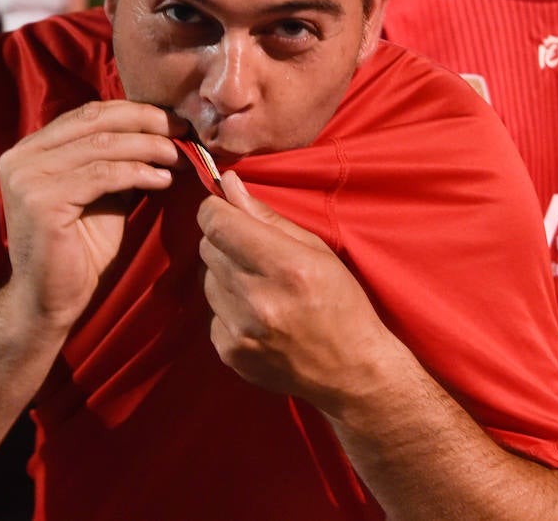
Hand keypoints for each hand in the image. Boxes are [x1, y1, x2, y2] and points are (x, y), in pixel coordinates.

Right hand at [0, 100, 186, 329]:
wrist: (49, 300)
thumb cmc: (80, 249)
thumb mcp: (102, 193)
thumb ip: (117, 161)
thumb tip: (162, 131)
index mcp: (31, 149)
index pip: (89, 114)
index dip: (135, 112)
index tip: (175, 120)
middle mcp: (20, 157)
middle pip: (96, 122)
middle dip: (147, 122)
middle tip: (184, 130)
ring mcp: (27, 177)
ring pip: (102, 146)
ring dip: (150, 148)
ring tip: (181, 156)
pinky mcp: (41, 201)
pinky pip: (102, 175)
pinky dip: (138, 173)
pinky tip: (164, 180)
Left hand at [198, 172, 400, 414]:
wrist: (351, 373)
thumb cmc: (342, 304)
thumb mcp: (317, 251)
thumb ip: (269, 217)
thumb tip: (229, 185)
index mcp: (286, 266)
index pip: (218, 224)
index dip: (213, 208)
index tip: (221, 206)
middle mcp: (257, 299)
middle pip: (208, 248)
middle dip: (224, 238)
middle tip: (251, 247)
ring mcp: (240, 331)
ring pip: (207, 279)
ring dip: (225, 273)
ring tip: (259, 284)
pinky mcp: (230, 353)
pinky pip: (212, 313)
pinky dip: (228, 306)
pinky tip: (257, 314)